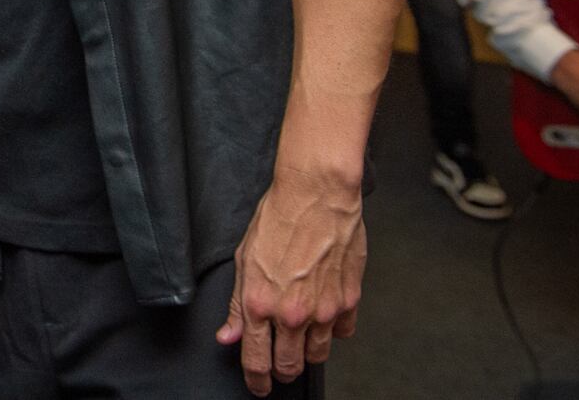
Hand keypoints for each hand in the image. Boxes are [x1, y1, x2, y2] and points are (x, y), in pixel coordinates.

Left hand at [216, 169, 365, 395]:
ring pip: (318, 355)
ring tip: (299, 340)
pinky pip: (342, 333)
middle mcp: (293, 313)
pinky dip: (333, 331)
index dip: (256, 381)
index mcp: (261, 304)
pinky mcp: (349, 301)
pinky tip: (324, 317)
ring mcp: (325, 310)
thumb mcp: (244, 261)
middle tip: (279, 367)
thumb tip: (229, 335)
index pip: (256, 360)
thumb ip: (238, 305)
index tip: (258, 386)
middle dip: (282, 372)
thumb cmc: (278, 220)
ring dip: (307, 353)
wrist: (316, 197)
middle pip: (290, 366)